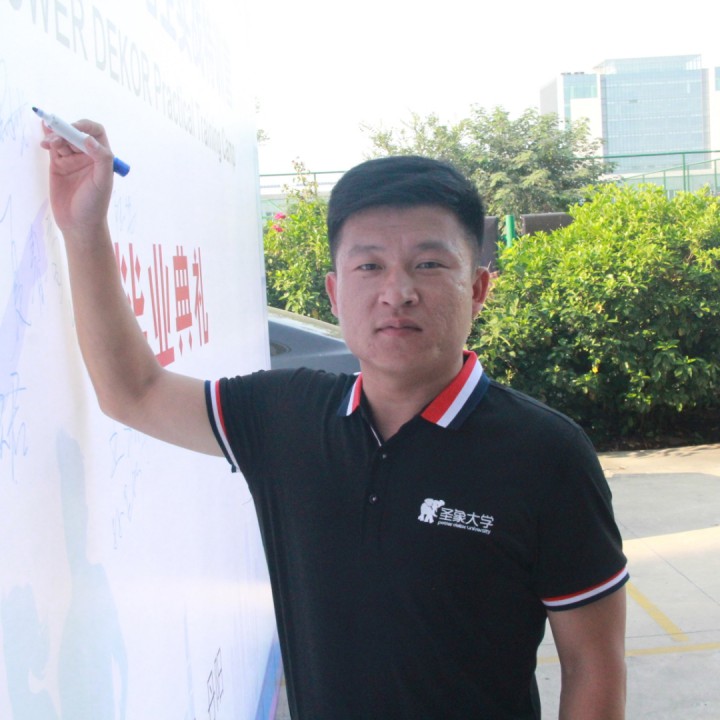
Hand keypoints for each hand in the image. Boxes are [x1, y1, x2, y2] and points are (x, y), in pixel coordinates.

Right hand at [40, 119, 114, 235]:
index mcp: (102, 157)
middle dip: (65, 131)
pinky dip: (48, 140)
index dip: (85, 126)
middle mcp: (88, 156)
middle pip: (75, 132)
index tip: (75, 130)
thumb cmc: (95, 205)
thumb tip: (89, 139)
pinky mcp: (58, 165)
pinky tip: (44, 140)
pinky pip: (53, 147)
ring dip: (55, 137)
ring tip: (49, 144)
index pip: (95, 131)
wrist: (79, 224)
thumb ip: (101, 159)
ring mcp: (72, 160)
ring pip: (62, 139)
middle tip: (57, 137)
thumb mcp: (102, 182)